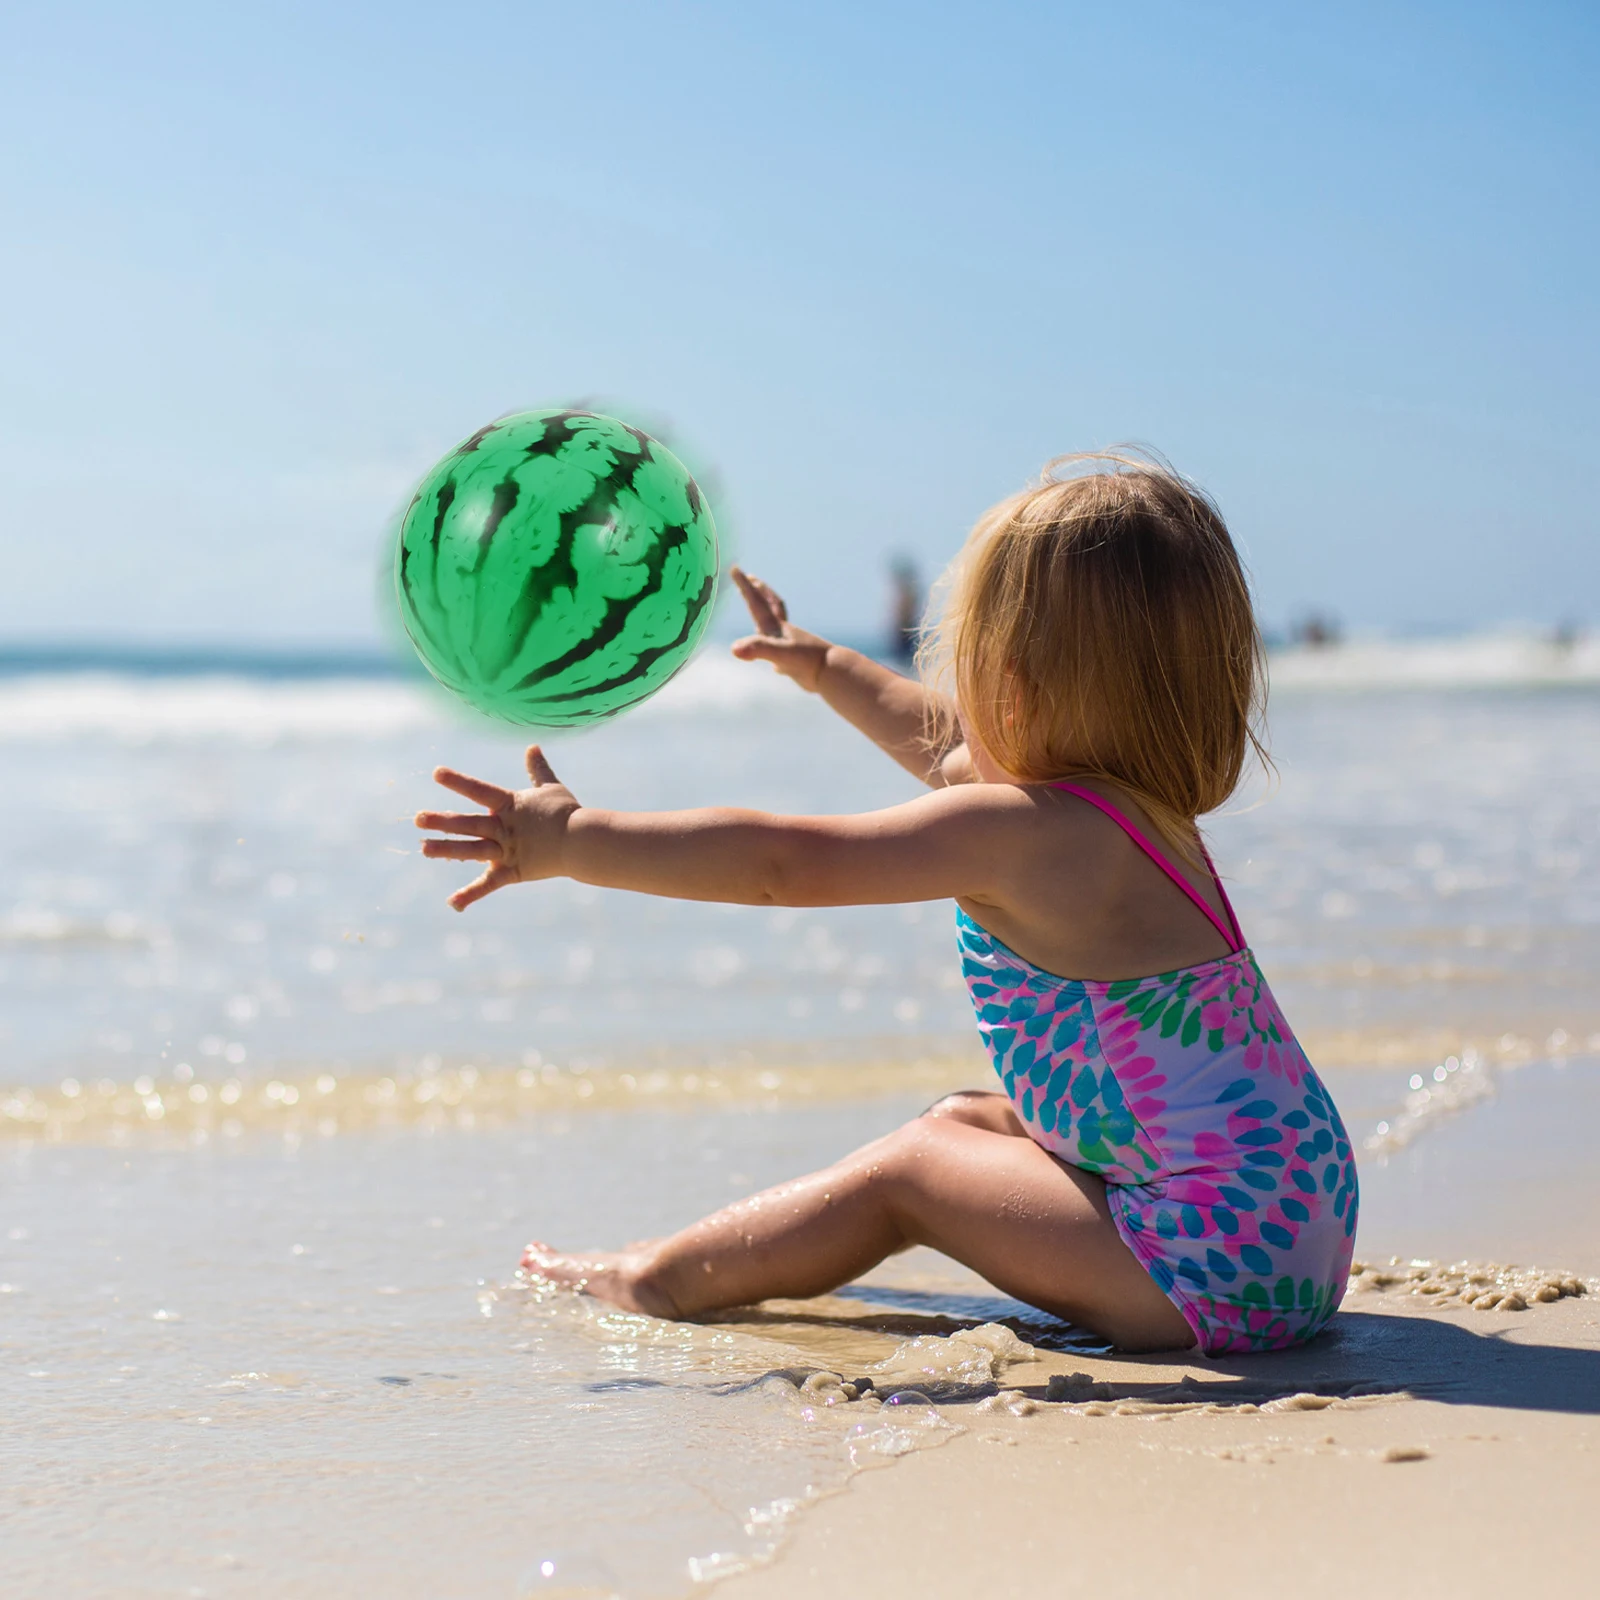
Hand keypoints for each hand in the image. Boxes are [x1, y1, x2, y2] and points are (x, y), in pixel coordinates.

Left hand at [415, 745, 579, 910]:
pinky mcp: (512, 871)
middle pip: (468, 823)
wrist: (582, 842)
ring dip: (447, 849)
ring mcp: (506, 850)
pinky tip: (453, 903)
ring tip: (424, 848)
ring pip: (472, 850)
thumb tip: (532, 747)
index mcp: (510, 806)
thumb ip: (538, 769)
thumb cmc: (567, 813)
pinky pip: (489, 884)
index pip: (479, 791)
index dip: (458, 782)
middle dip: (442, 821)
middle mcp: (504, 828)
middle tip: (417, 819)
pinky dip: (471, 894)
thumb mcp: (551, 787)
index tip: (437, 774)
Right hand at [729, 566, 830, 690]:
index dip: (744, 585)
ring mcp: (790, 645)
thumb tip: (734, 649)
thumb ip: (757, 648)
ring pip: (776, 624)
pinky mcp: (795, 660)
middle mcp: (782, 632)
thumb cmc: (807, 662)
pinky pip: (782, 650)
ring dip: (768, 613)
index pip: (756, 602)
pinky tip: (775, 665)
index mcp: (775, 627)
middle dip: (758, 591)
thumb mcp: (780, 655)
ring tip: (761, 610)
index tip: (734, 568)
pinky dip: (775, 649)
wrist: (833, 673)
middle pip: (769, 605)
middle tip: (751, 578)